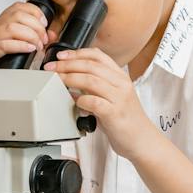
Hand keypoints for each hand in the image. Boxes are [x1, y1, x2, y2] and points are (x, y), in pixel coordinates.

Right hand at [0, 1, 52, 68]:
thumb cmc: (4, 68)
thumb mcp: (23, 49)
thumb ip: (37, 39)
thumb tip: (51, 34)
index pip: (16, 7)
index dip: (34, 12)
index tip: (44, 24)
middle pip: (15, 16)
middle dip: (36, 26)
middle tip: (44, 39)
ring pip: (10, 28)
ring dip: (30, 36)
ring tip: (37, 46)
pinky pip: (2, 45)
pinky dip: (18, 45)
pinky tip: (29, 49)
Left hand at [43, 48, 157, 155]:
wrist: (141, 139)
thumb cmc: (124, 119)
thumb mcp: (112, 95)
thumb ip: (96, 85)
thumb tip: (71, 77)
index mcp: (120, 77)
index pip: (98, 56)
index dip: (77, 53)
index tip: (61, 56)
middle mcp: (121, 84)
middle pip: (91, 66)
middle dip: (67, 65)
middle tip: (51, 69)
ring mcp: (119, 98)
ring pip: (91, 80)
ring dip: (70, 79)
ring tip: (57, 81)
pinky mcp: (115, 113)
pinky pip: (94, 102)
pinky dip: (80, 100)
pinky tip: (74, 102)